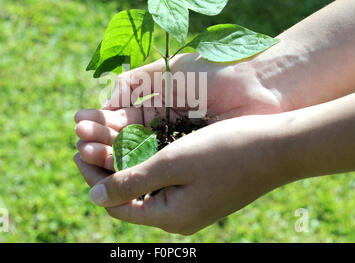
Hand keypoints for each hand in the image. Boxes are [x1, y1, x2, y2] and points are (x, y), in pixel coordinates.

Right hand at [75, 52, 287, 170]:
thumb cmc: (214, 72)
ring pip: (139, 155)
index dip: (99, 121)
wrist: (258, 84)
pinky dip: (138, 166)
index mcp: (158, 104)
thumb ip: (135, 83)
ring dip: (113, 155)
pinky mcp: (192, 158)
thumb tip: (106, 102)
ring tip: (87, 152)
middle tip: (78, 142)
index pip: (121, 118)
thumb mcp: (168, 71)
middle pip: (125, 140)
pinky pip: (160, 166)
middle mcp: (165, 127)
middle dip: (100, 140)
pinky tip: (118, 166)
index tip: (78, 122)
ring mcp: (178, 145)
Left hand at [75, 114, 288, 234]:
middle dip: (105, 168)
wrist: (278, 147)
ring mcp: (191, 202)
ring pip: (144, 183)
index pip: (115, 204)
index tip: (76, 150)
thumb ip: (132, 182)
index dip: (93, 178)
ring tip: (105, 138)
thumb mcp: (172, 164)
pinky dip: (145, 160)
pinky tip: (137, 142)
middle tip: (86, 141)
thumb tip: (93, 198)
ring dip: (123, 161)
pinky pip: (162, 177)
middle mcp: (178, 214)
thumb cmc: (227, 152)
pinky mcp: (200, 187)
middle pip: (128, 195)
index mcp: (170, 216)